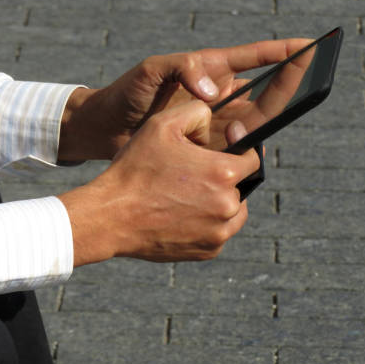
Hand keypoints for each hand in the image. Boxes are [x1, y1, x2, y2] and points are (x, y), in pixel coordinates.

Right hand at [57, 100, 260, 266]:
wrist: (111, 216)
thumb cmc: (135, 169)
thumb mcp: (161, 124)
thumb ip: (198, 112)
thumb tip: (216, 121)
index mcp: (223, 173)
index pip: (253, 159)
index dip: (241, 149)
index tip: (227, 148)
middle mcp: (228, 206)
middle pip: (242, 185)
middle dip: (225, 176)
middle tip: (195, 174)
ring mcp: (219, 233)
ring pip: (234, 211)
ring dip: (220, 200)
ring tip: (192, 193)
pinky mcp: (207, 251)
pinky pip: (219, 232)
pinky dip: (209, 223)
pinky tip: (184, 213)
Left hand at [58, 38, 311, 160]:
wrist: (106, 129)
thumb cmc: (127, 93)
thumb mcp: (152, 70)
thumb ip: (183, 69)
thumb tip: (215, 91)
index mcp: (209, 69)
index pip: (252, 58)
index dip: (280, 53)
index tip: (309, 46)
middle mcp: (218, 95)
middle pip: (263, 92)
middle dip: (288, 84)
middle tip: (312, 75)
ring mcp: (213, 121)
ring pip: (254, 122)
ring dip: (264, 124)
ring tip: (260, 125)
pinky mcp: (205, 146)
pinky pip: (235, 148)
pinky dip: (245, 150)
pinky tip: (246, 153)